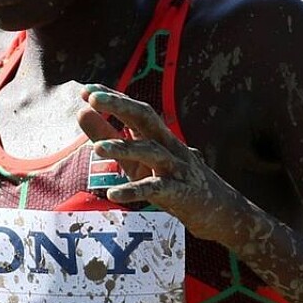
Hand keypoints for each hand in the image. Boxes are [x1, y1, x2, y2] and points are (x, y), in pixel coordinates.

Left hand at [77, 84, 247, 243]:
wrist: (220, 212)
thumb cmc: (172, 182)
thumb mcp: (136, 162)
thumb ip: (108, 137)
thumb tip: (82, 112)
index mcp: (159, 135)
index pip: (136, 108)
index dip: (113, 97)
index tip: (87, 90)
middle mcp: (169, 145)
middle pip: (147, 117)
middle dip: (121, 106)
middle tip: (93, 100)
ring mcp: (177, 168)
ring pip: (151, 151)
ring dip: (124, 147)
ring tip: (97, 149)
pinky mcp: (181, 193)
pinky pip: (156, 188)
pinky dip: (134, 190)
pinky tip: (113, 194)